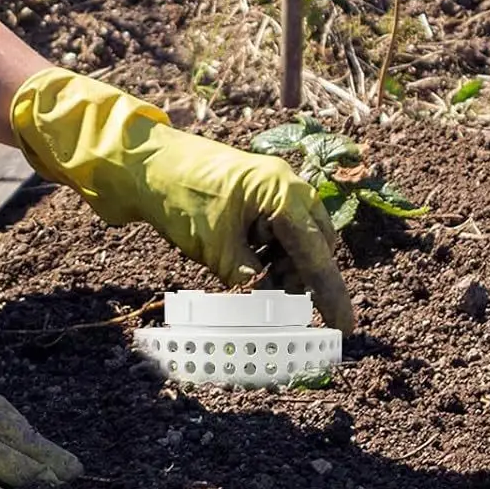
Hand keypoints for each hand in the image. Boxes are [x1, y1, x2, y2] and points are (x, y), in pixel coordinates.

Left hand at [10, 68, 354, 333]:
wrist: (144, 163)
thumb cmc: (181, 197)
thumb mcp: (218, 250)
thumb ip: (252, 281)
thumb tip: (274, 310)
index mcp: (282, 193)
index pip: (317, 253)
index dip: (330, 292)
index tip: (345, 325)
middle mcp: (286, 185)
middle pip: (315, 244)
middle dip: (299, 274)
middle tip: (272, 294)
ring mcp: (272, 185)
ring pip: (297, 239)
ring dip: (281, 263)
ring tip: (248, 272)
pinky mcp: (257, 191)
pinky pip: (278, 229)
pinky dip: (268, 250)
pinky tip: (242, 257)